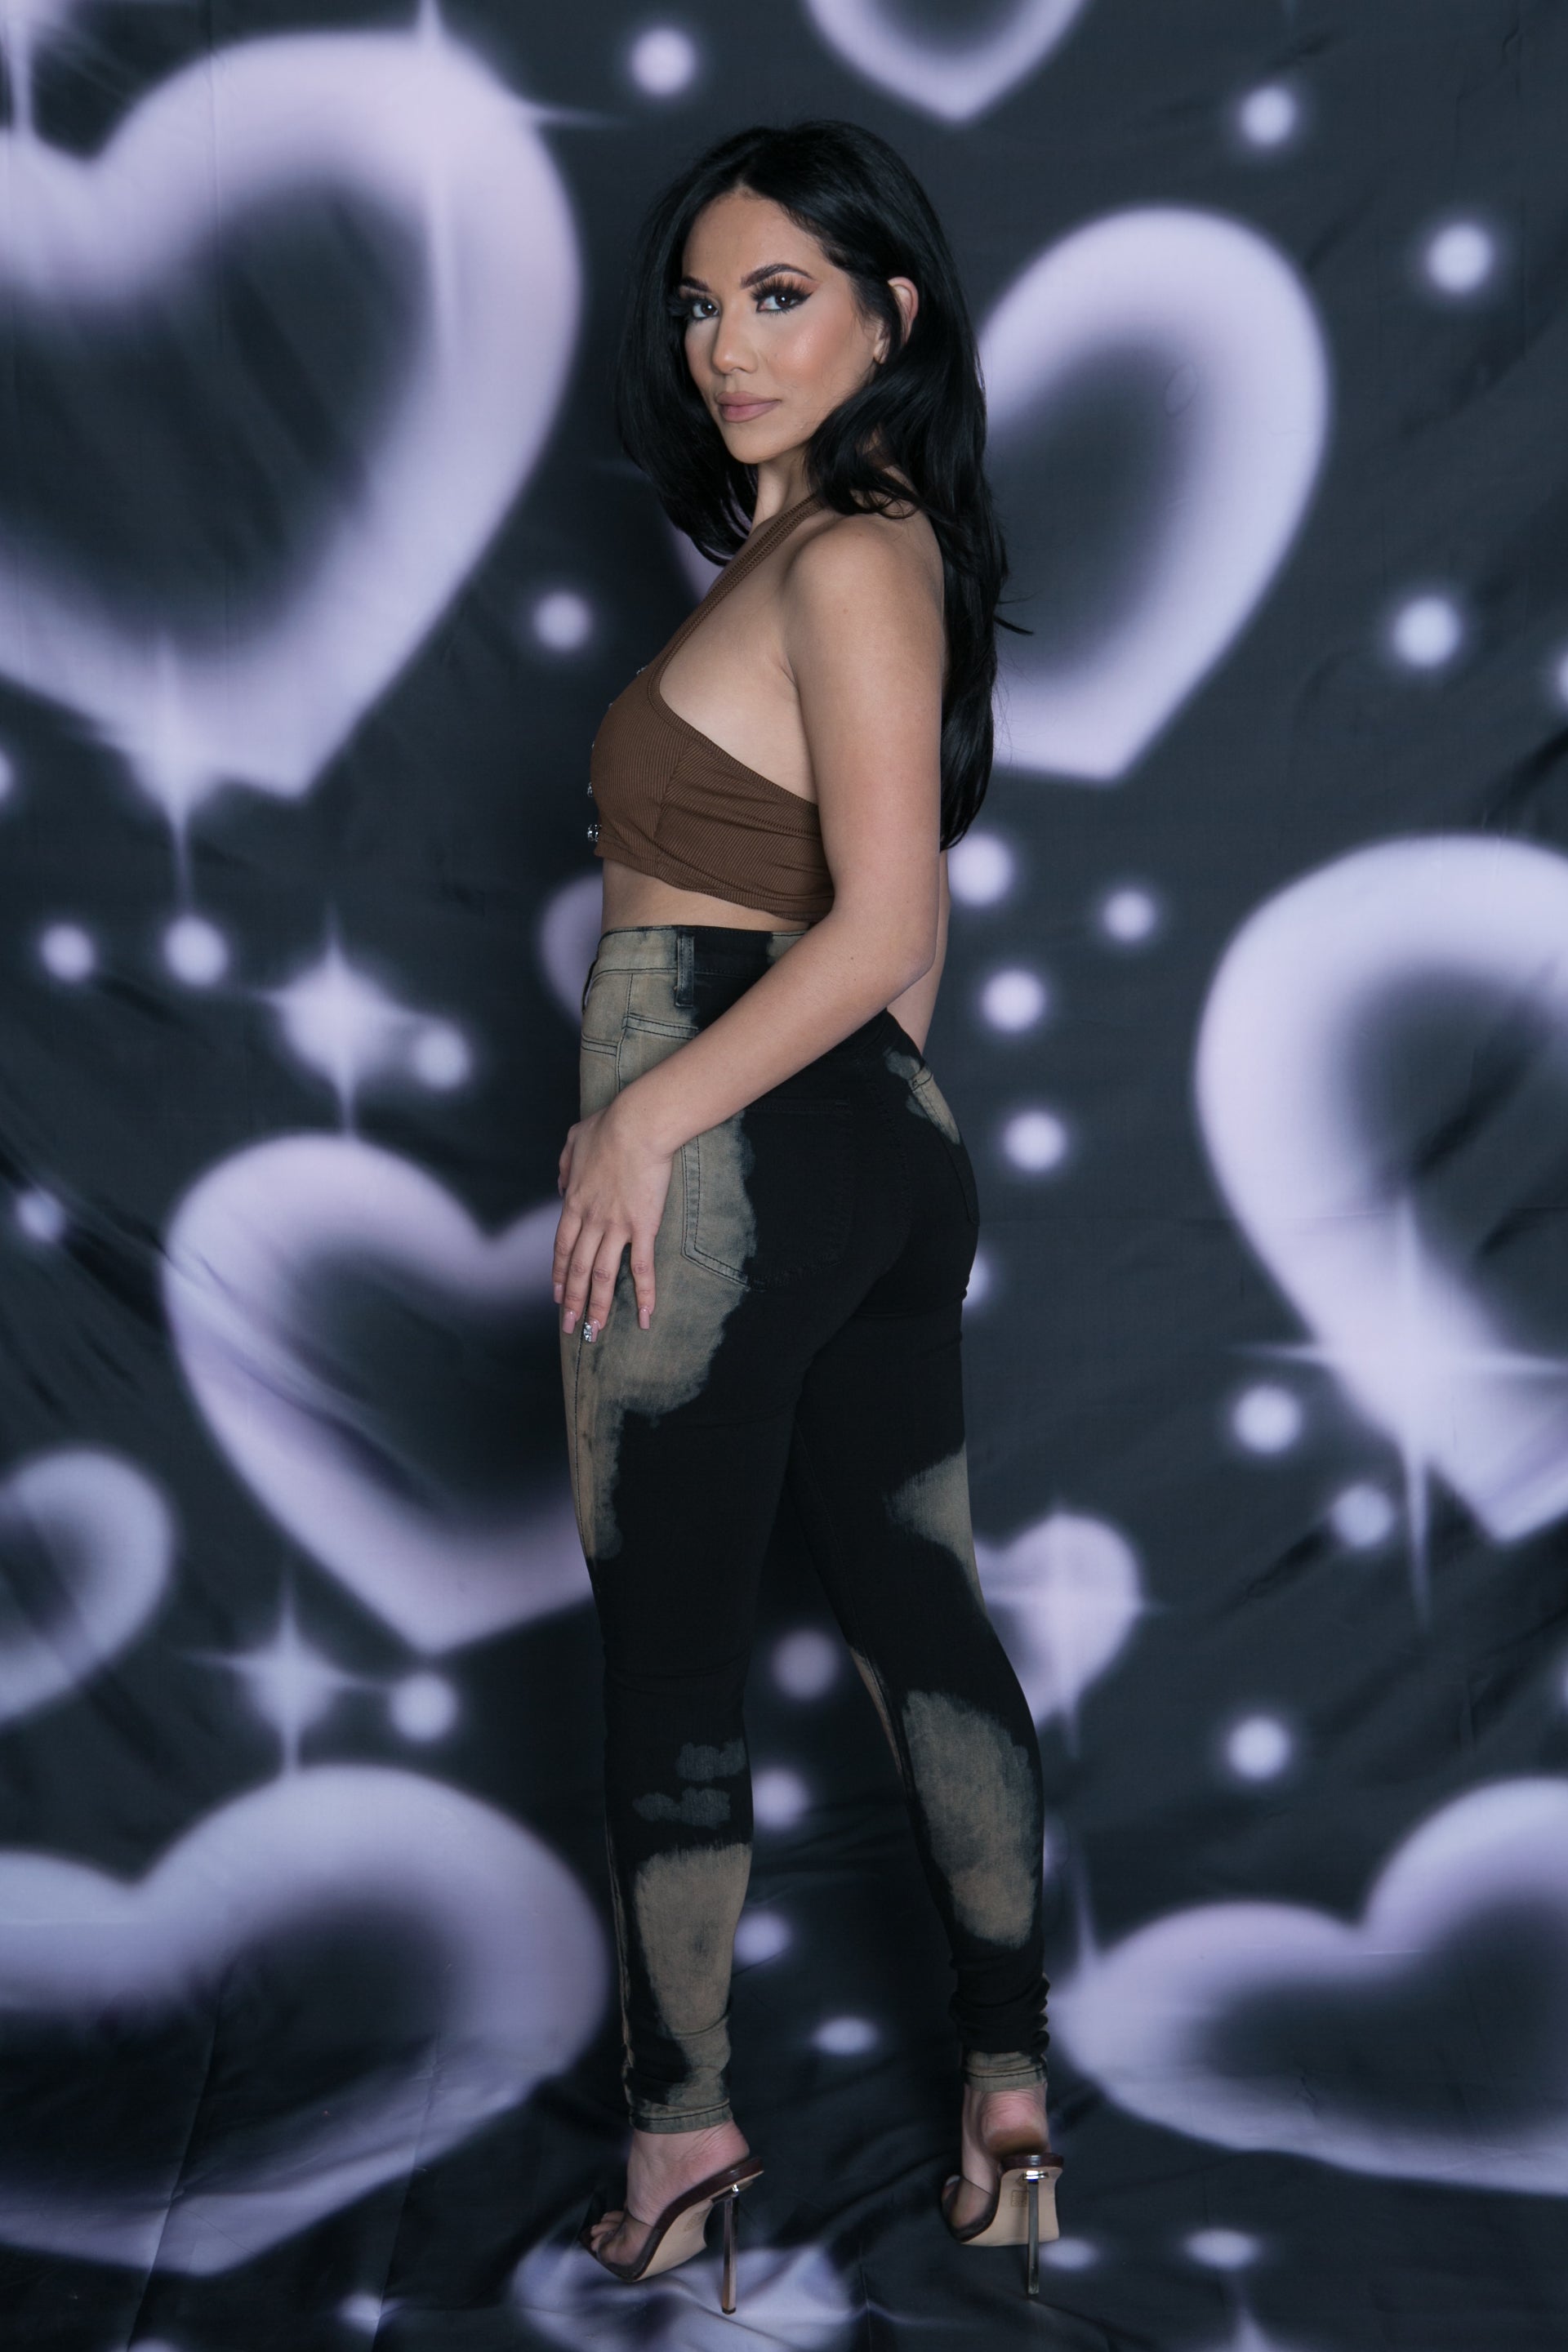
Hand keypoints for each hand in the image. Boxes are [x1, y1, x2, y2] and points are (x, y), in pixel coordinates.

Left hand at [553, 1098, 672, 1338]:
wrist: (638, 1124)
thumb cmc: (609, 1127)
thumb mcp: (574, 1141)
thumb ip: (565, 1165)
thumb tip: (561, 1182)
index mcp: (574, 1202)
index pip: (561, 1247)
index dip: (557, 1275)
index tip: (555, 1295)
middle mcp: (590, 1220)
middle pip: (576, 1269)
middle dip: (571, 1301)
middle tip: (569, 1325)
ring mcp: (616, 1227)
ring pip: (602, 1276)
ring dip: (598, 1306)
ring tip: (595, 1330)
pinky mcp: (642, 1227)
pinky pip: (642, 1268)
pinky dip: (644, 1295)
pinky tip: (645, 1316)